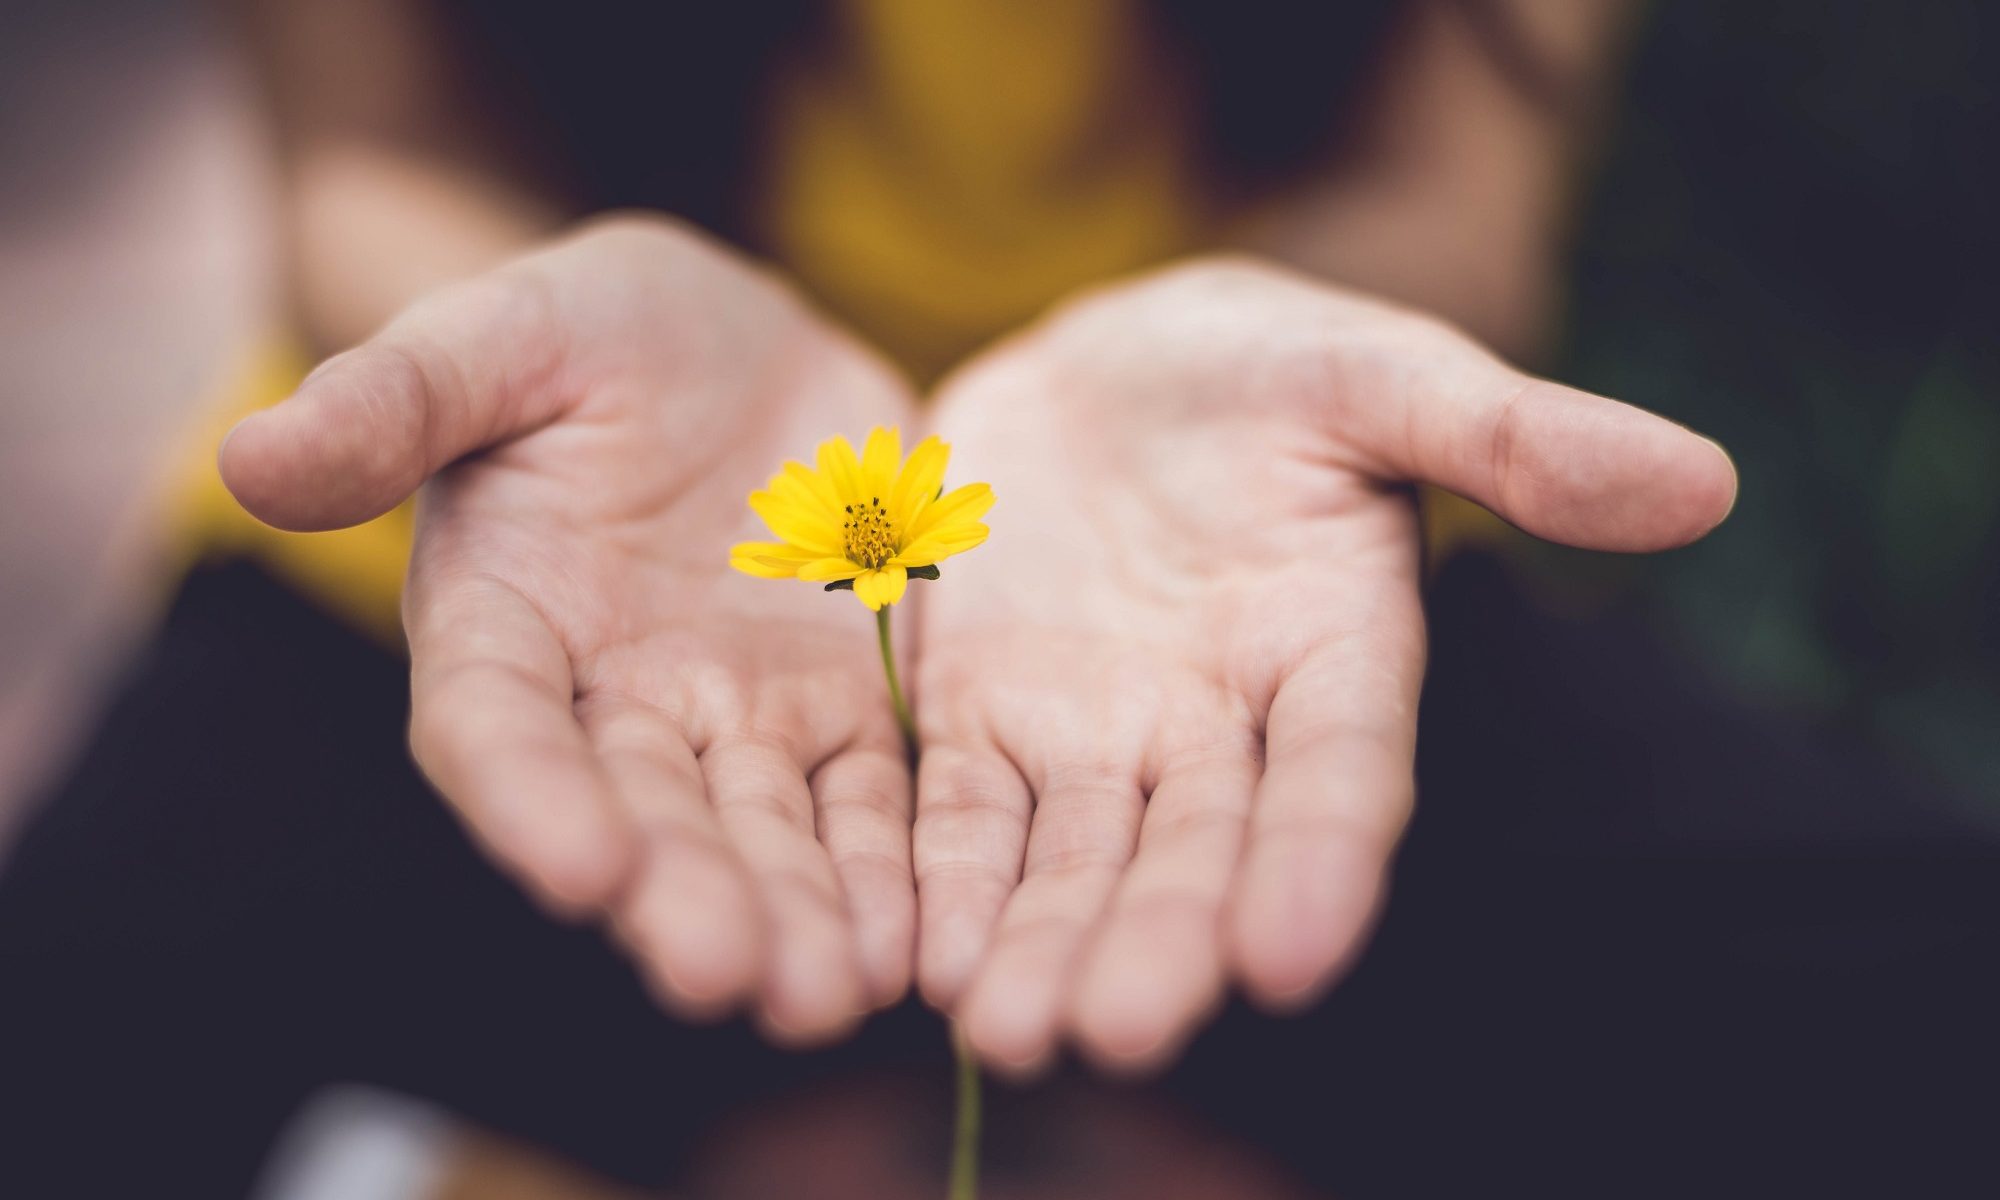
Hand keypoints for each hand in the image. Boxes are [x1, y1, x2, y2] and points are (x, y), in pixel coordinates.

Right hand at [222, 217, 920, 1042]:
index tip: (580, 869)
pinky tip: (917, 943)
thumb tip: (248, 456)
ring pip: (762, 832)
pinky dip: (888, 870)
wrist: (739, 345)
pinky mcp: (842, 708)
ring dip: (794, 915)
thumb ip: (396, 398)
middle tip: (727, 976)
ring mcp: (735, 715)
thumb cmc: (594, 330)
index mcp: (504, 620)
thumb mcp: (503, 333)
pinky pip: (869, 800)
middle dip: (682, 896)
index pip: (499, 728)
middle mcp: (613, 699)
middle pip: (642, 814)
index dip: (531, 799)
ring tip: (830, 994)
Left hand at [910, 258, 1736, 1073]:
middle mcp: (1218, 725)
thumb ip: (1513, 435)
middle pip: (1195, 850)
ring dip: (1041, 944)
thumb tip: (1704, 481)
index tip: (1292, 955)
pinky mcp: (980, 718)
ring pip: (1073, 858)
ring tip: (1006, 1030)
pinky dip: (941, 881)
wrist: (1103, 367)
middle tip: (1118, 1030)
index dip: (1322, 860)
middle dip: (1159, 940)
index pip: (1341, 773)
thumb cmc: (1262, 367)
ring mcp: (1094, 734)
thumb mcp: (1377, 373)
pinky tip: (917, 957)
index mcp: (1334, 651)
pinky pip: (959, 812)